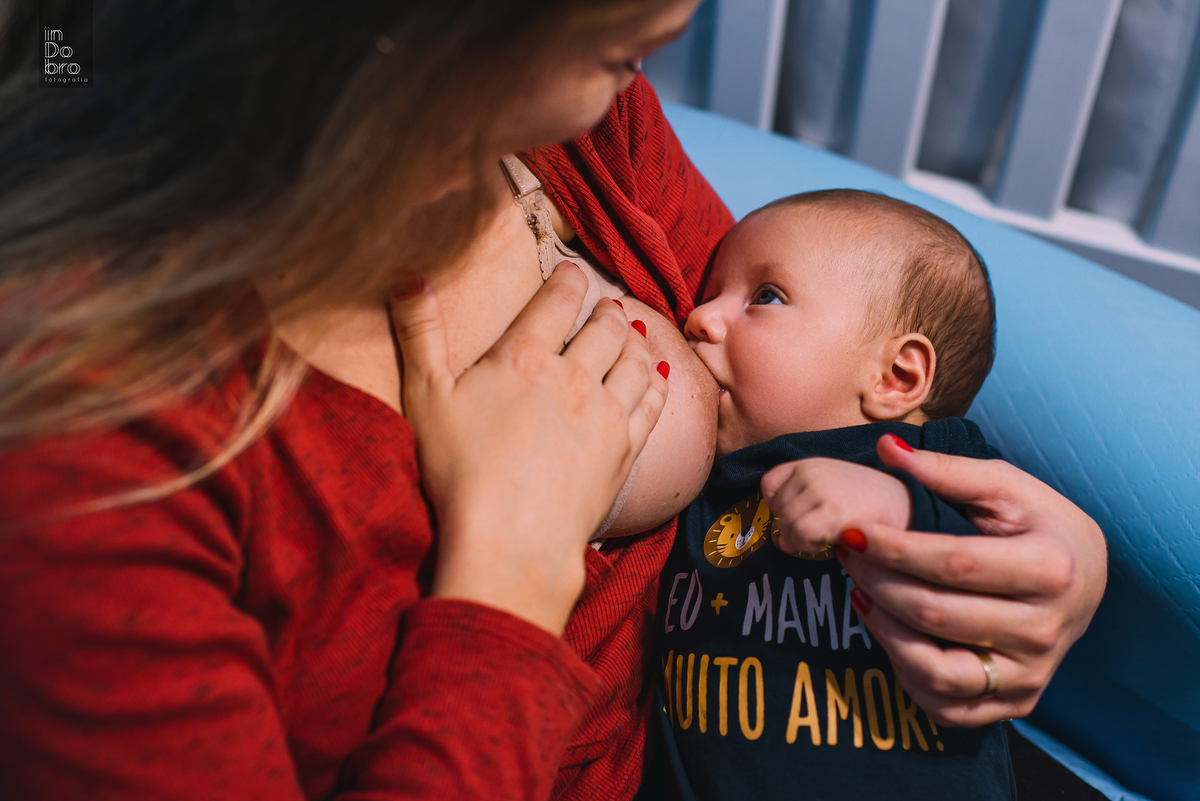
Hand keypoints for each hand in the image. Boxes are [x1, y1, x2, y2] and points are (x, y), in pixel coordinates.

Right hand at [389, 263, 668, 634]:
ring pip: (635, 361)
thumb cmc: (460, 472)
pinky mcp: (625, 450)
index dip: (568, 281)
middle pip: (604, 329)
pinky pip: (651, 404)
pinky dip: (657, 383)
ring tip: (637, 330)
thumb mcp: (425, 397)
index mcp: (523, 357)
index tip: (574, 272)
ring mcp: (605, 413)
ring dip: (638, 340)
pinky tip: (658, 377)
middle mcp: (573, 376)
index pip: (556, 302)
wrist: (511, 540)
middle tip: (611, 304)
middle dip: (609, 310)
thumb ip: (420, 332)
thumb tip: (408, 276)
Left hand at [760, 457, 910, 553]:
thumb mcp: (830, 494)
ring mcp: (821, 488)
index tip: (802, 514)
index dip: (780, 505)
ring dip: (803, 539)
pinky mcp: (832, 510)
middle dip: (793, 527)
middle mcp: (811, 470)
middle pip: (776, 509)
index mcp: (809, 463)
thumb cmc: (868, 504)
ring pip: (786, 524)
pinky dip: (810, 545)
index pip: (769, 484)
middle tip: (822, 530)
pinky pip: (801, 535)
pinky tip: (831, 541)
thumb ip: (802, 511)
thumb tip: (782, 543)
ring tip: (830, 534)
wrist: (907, 505)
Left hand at [839, 434, 1106, 726]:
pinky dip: (905, 674)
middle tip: (847, 555)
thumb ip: (946, 471)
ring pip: (935, 672)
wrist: (1085, 577)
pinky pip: (946, 707)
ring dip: (883, 630)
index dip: (893, 549)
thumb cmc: (1038, 523)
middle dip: (877, 582)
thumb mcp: (1005, 486)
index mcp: (1050, 568)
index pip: (952, 564)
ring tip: (861, 591)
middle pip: (935, 615)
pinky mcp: (1017, 702)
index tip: (852, 531)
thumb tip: (886, 447)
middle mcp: (1046, 630)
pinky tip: (888, 630)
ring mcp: (1032, 674)